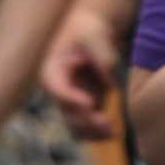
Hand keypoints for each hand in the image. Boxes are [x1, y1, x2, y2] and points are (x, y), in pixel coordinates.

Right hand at [40, 7, 121, 140]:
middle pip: (67, 112)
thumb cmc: (88, 30)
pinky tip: (112, 134)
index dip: (71, 98)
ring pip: (75, 125)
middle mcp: (58, 90)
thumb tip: (111, 86)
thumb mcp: (95, 36)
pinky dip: (97, 133)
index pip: (56, 89)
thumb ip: (102, 58)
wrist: (90, 33)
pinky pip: (86, 126)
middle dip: (85, 120)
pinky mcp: (84, 106)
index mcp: (52, 72)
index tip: (89, 103)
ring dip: (91, 132)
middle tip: (106, 123)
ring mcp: (71, 101)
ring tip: (111, 133)